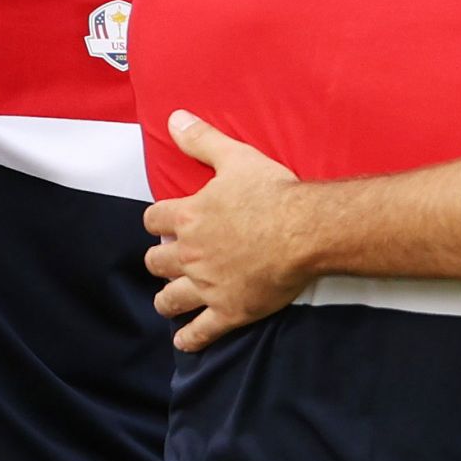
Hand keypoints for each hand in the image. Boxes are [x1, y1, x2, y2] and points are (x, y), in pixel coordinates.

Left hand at [140, 113, 309, 351]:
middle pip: (156, 262)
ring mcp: (208, 286)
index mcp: (188, 217)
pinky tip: (184, 341)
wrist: (307, 230)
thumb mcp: (235, 157)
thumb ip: (202, 140)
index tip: (165, 224)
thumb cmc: (273, 192)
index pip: (153, 220)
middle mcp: (191, 254)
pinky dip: (190, 338)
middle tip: (171, 259)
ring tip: (168, 300)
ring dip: (166, 299)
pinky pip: (202, 331)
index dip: (158, 222)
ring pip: (170, 299)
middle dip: (160, 260)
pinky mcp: (230, 311)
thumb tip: (174, 118)